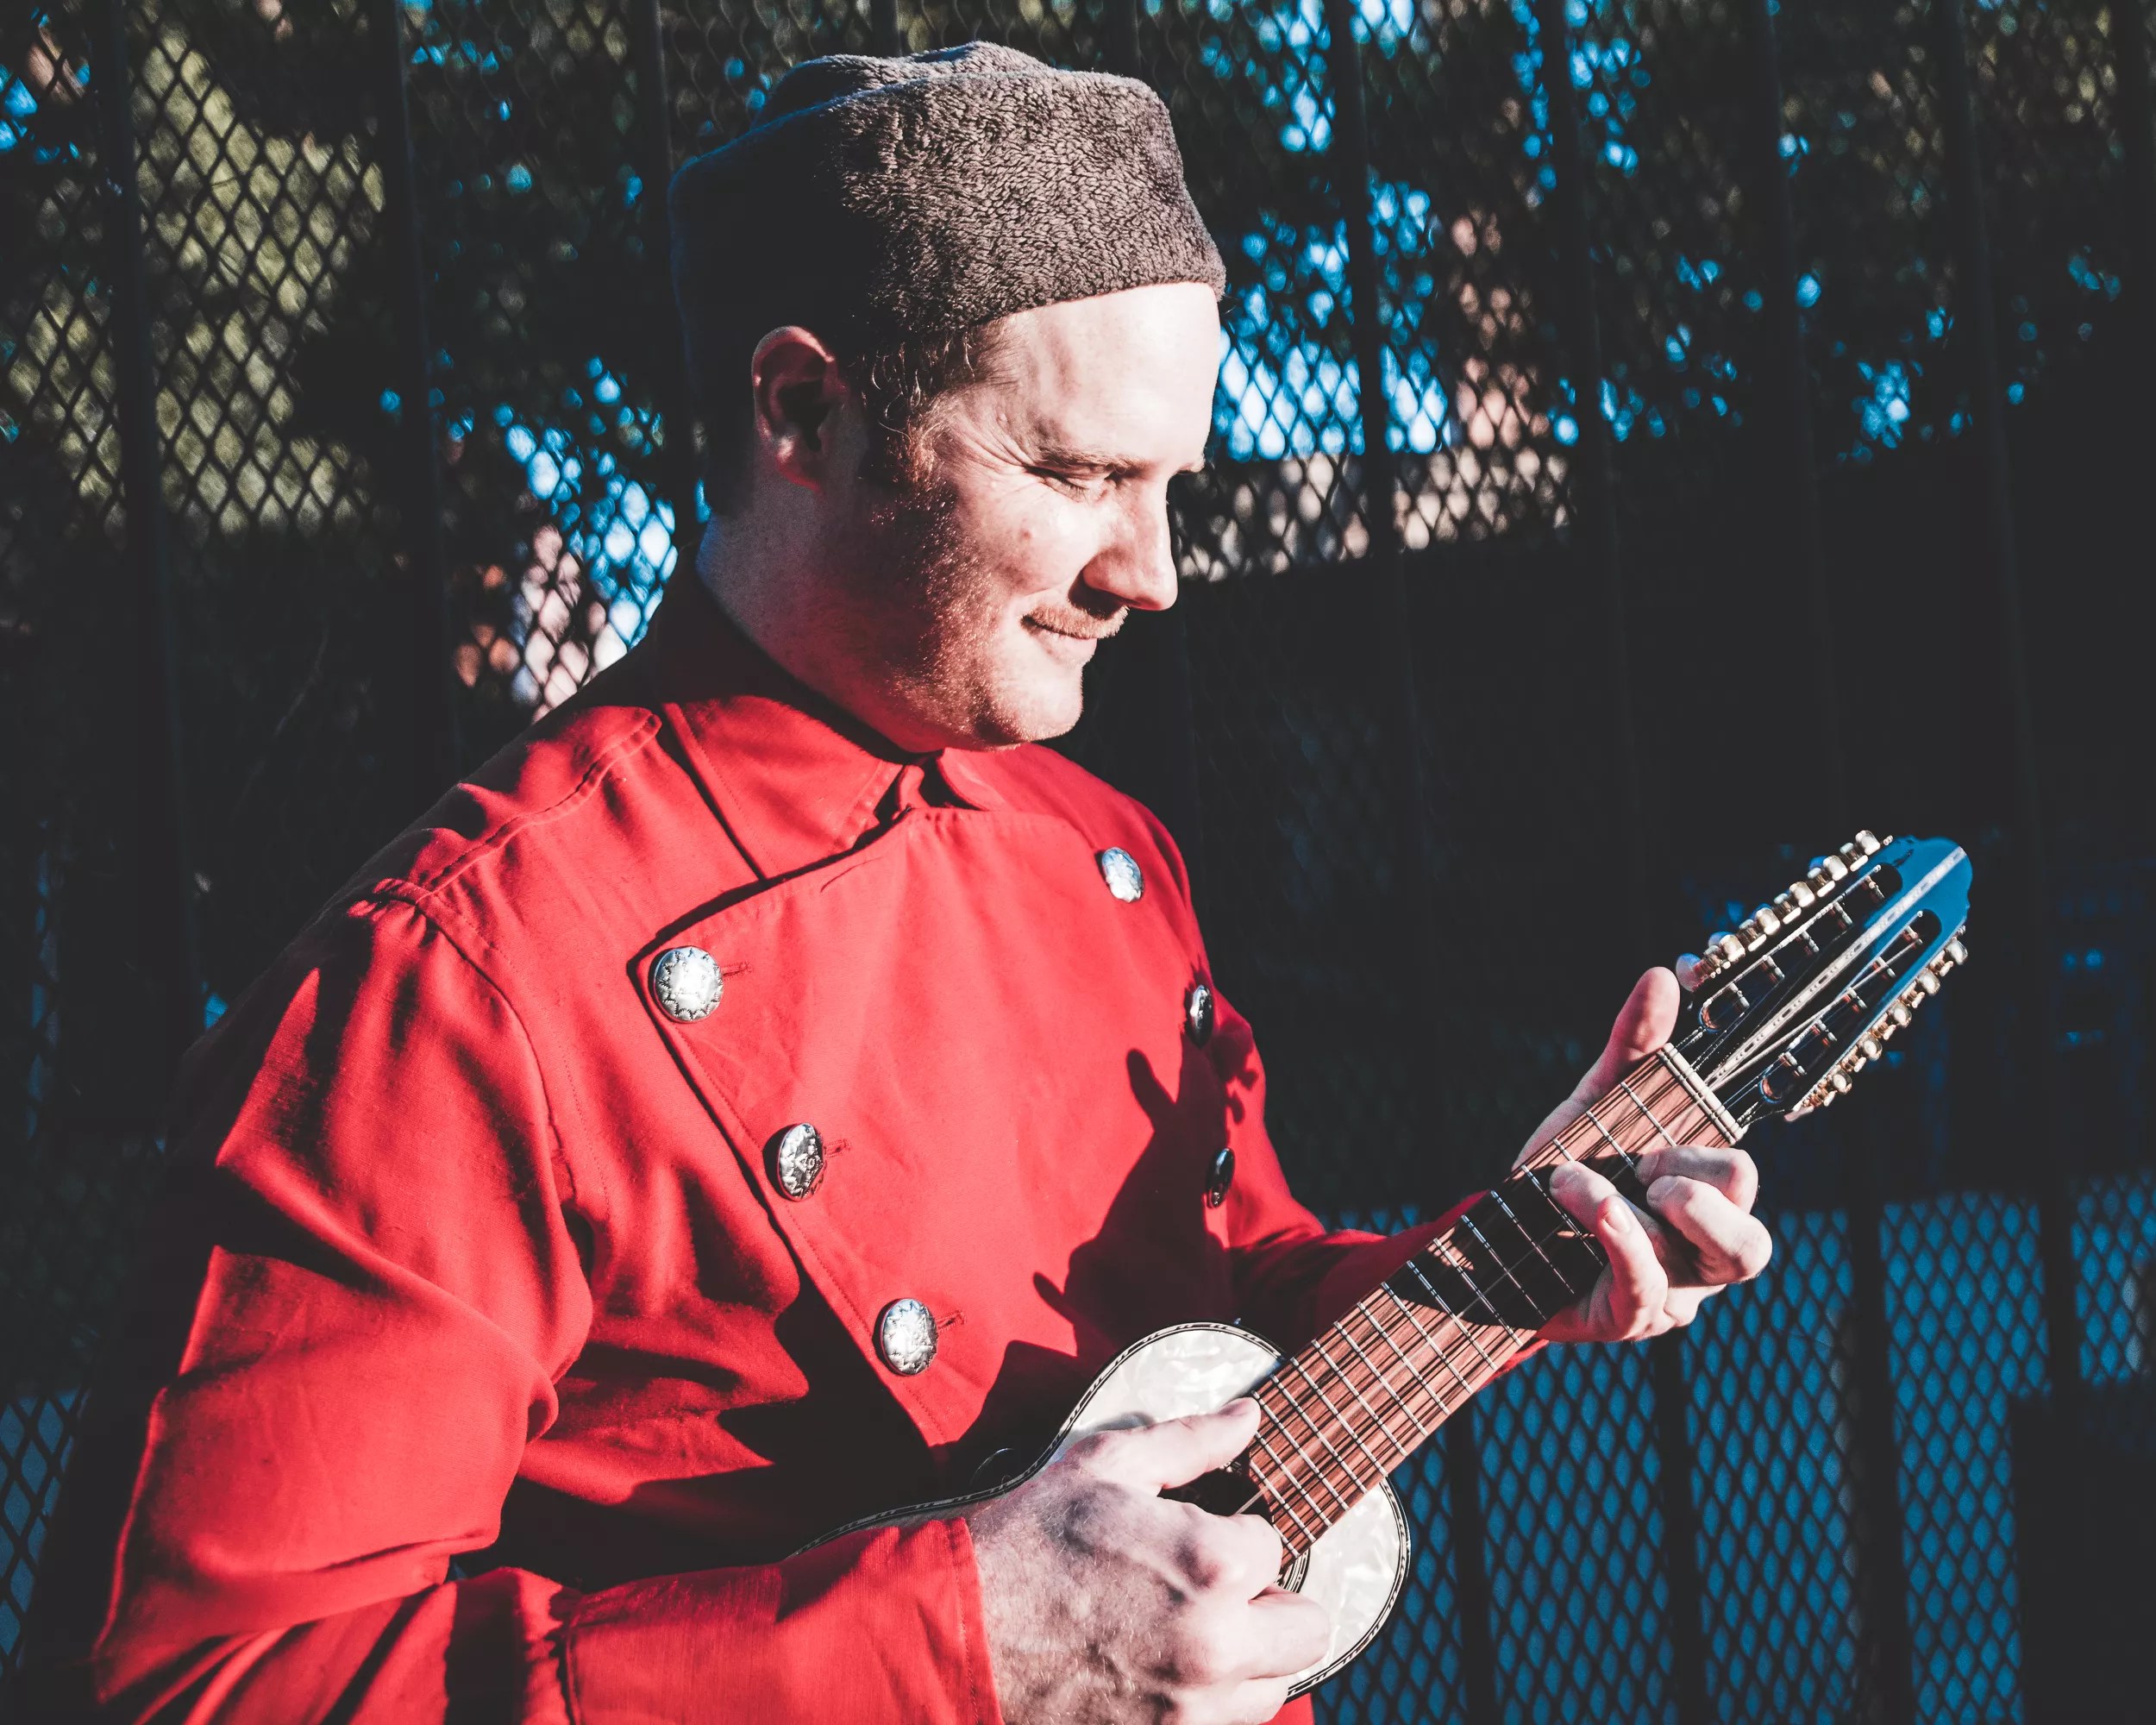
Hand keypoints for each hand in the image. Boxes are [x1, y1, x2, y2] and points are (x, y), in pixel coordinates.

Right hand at [964, 1398, 1332, 1724]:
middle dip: (1269, 1603)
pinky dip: (1207, 1703)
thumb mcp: (1104, 1465)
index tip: (1189, 1536)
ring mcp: (1190, 1712)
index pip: (1274, 1546)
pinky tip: (1159, 1671)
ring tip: (1185, 1630)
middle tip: (1216, 1588)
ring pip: (1271, 1690)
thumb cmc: (1026, 1540)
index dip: (1233, 1534)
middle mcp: (1216, 1647)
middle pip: (1306, 1630)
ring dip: (1246, 1658)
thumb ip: (1191, 1440)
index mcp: (1211, 1564)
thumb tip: (1250, 1417)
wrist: (956, 1634)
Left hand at [1516, 967, 1773, 1344]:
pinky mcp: (1628, 1319)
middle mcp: (1701, 1257)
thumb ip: (1632, 1047)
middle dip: (1696, 1196)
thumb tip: (1663, 974)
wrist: (1494, 1239)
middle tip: (1641, 1174)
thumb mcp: (1595, 1105)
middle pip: (1752, 1242)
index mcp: (1706, 1202)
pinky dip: (1619, 1239)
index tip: (1645, 1143)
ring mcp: (1672, 1297)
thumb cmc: (1564, 1172)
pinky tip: (1585, 1205)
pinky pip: (1647, 1289)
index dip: (1699, 1156)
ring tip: (1574, 1184)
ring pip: (1705, 1268)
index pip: (1742, 1179)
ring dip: (1633, 1212)